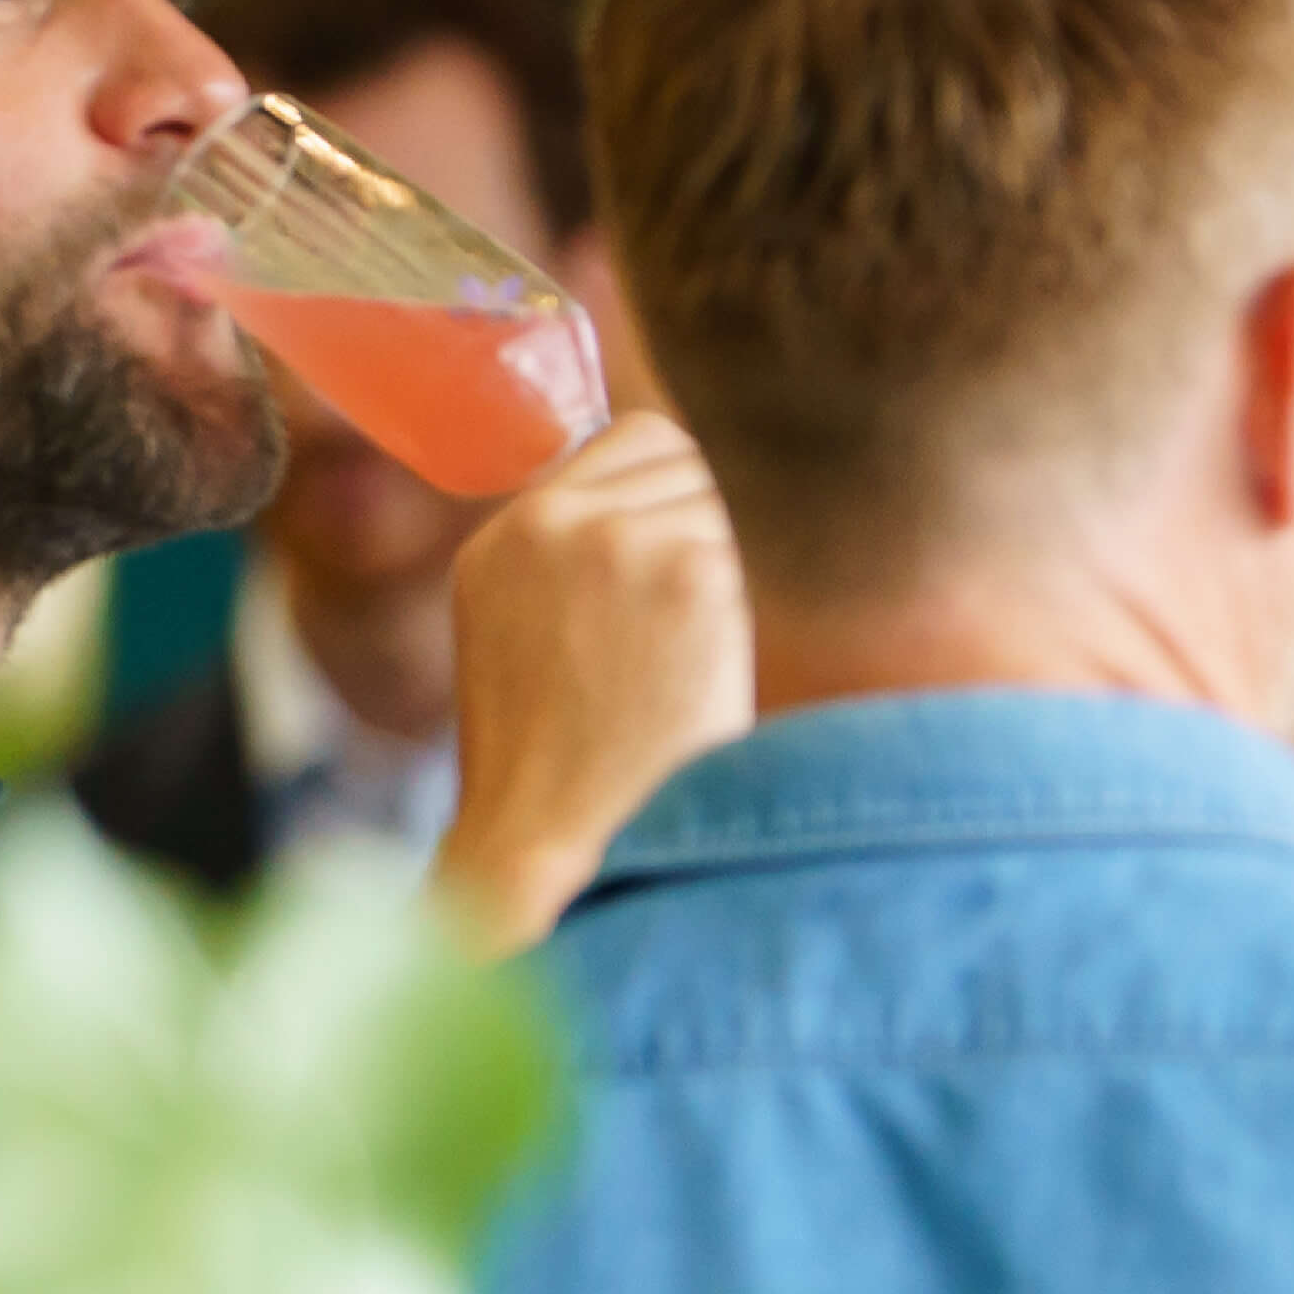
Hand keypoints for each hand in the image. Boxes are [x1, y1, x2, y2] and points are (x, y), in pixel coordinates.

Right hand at [431, 411, 751, 953]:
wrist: (555, 852)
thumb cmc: (569, 775)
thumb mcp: (535, 641)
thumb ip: (585, 562)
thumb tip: (700, 496)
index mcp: (509, 538)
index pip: (639, 442)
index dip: (691, 492)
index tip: (707, 559)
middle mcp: (553, 523)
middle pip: (698, 460)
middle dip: (728, 525)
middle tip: (723, 621)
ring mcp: (619, 540)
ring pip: (741, 499)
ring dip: (759, 561)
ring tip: (725, 654)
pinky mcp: (690, 572)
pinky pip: (777, 542)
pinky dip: (784, 595)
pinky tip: (749, 662)